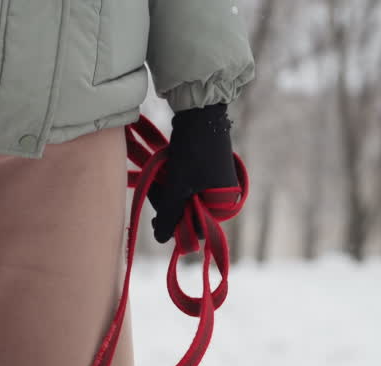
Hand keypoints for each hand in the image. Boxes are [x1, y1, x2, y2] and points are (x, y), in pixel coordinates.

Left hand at [148, 104, 237, 243]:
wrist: (199, 113)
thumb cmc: (193, 151)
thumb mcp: (179, 185)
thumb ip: (170, 214)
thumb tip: (162, 239)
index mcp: (226, 204)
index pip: (199, 229)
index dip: (176, 227)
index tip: (156, 221)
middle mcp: (225, 196)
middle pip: (191, 215)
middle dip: (169, 206)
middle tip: (154, 190)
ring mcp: (216, 183)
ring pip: (186, 200)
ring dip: (168, 193)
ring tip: (157, 178)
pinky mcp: (207, 172)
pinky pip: (187, 186)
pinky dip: (174, 183)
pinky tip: (164, 172)